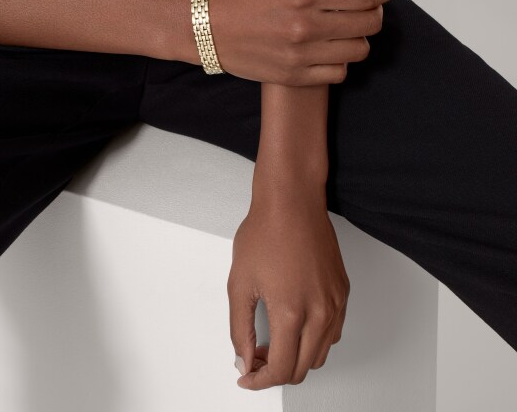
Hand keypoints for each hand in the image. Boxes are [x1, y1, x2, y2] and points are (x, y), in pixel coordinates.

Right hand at [196, 0, 397, 85]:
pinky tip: (330, 49)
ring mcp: (299, 55)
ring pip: (358, 51)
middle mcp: (305, 26)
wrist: (205, 27)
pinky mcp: (293, 76)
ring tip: (346, 28)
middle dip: (375, 12)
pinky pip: (337, 74)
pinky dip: (341, 62)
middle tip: (366, 6)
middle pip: (367, 24)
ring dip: (359, 38)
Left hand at [227, 183, 349, 389]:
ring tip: (272, 342)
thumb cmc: (266, 232)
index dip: (259, 379)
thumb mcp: (240, 283)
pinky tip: (294, 326)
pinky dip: (313, 340)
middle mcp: (320, 311)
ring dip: (296, 357)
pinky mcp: (343, 291)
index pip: (281, 369)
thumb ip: (240, 327)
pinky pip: (333, 331)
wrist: (291, 202)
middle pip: (303, 367)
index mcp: (292, 311)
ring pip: (320, 353)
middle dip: (275, 371)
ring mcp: (336, 302)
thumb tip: (244, 358)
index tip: (246, 375)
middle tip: (254, 358)